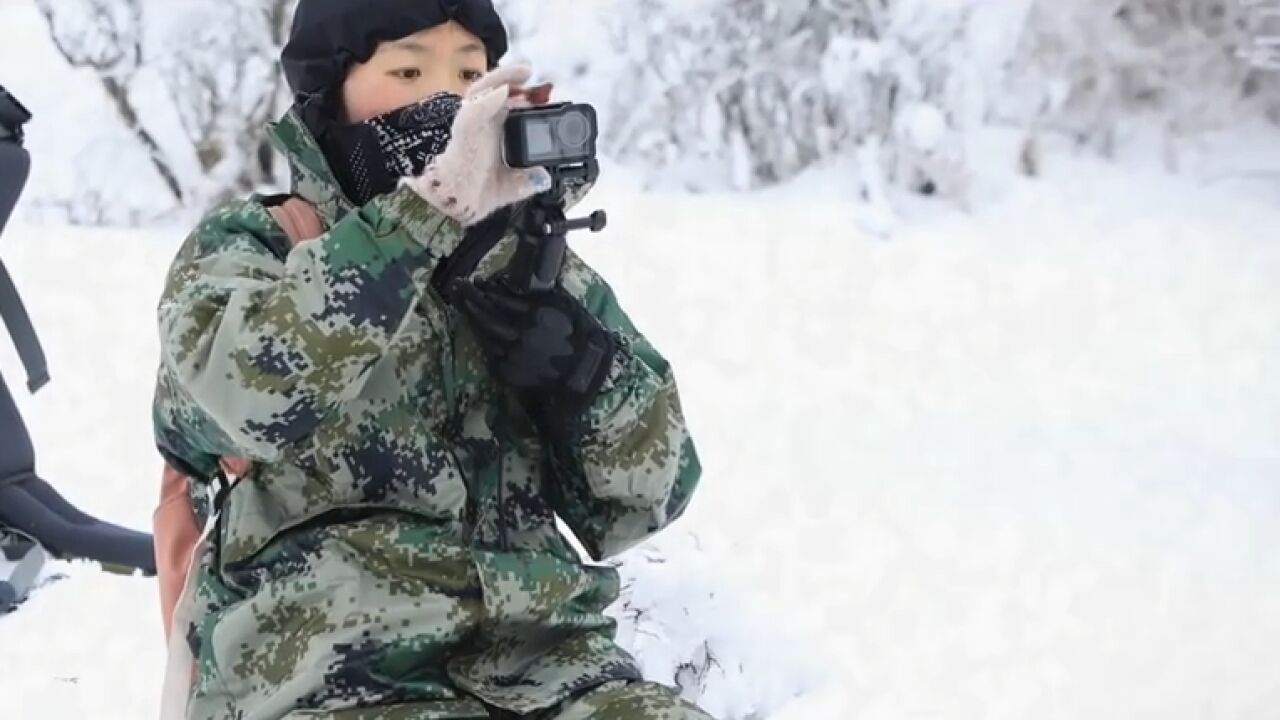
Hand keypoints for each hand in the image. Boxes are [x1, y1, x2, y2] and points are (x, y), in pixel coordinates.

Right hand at [402, 65, 551, 225]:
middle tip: (538, 82)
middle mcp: (481, 124)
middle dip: (517, 82)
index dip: (527, 97)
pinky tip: (504, 91)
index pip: (509, 105)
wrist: (454, 205)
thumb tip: (544, 177)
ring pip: (483, 91)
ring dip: (503, 78)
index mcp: (492, 132)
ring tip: (523, 70)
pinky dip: (488, 100)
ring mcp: (471, 125)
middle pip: (497, 91)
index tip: (547, 96)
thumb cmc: (474, 193)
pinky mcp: (463, 133)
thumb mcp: (511, 186)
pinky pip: (473, 111)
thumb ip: (529, 180)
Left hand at [449, 274, 616, 413]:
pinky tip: (483, 334)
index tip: (472, 281)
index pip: (499, 300)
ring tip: (465, 307)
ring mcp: (513, 357)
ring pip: (484, 337)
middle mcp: (520, 336)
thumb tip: (504, 285)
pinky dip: (486, 343)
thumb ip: (533, 296)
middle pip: (485, 318)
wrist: (585, 369)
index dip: (482, 290)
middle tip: (458, 289)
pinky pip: (491, 355)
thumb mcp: (559, 305)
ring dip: (473, 322)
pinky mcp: (510, 374)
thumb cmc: (576, 332)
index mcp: (534, 316)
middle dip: (469, 302)